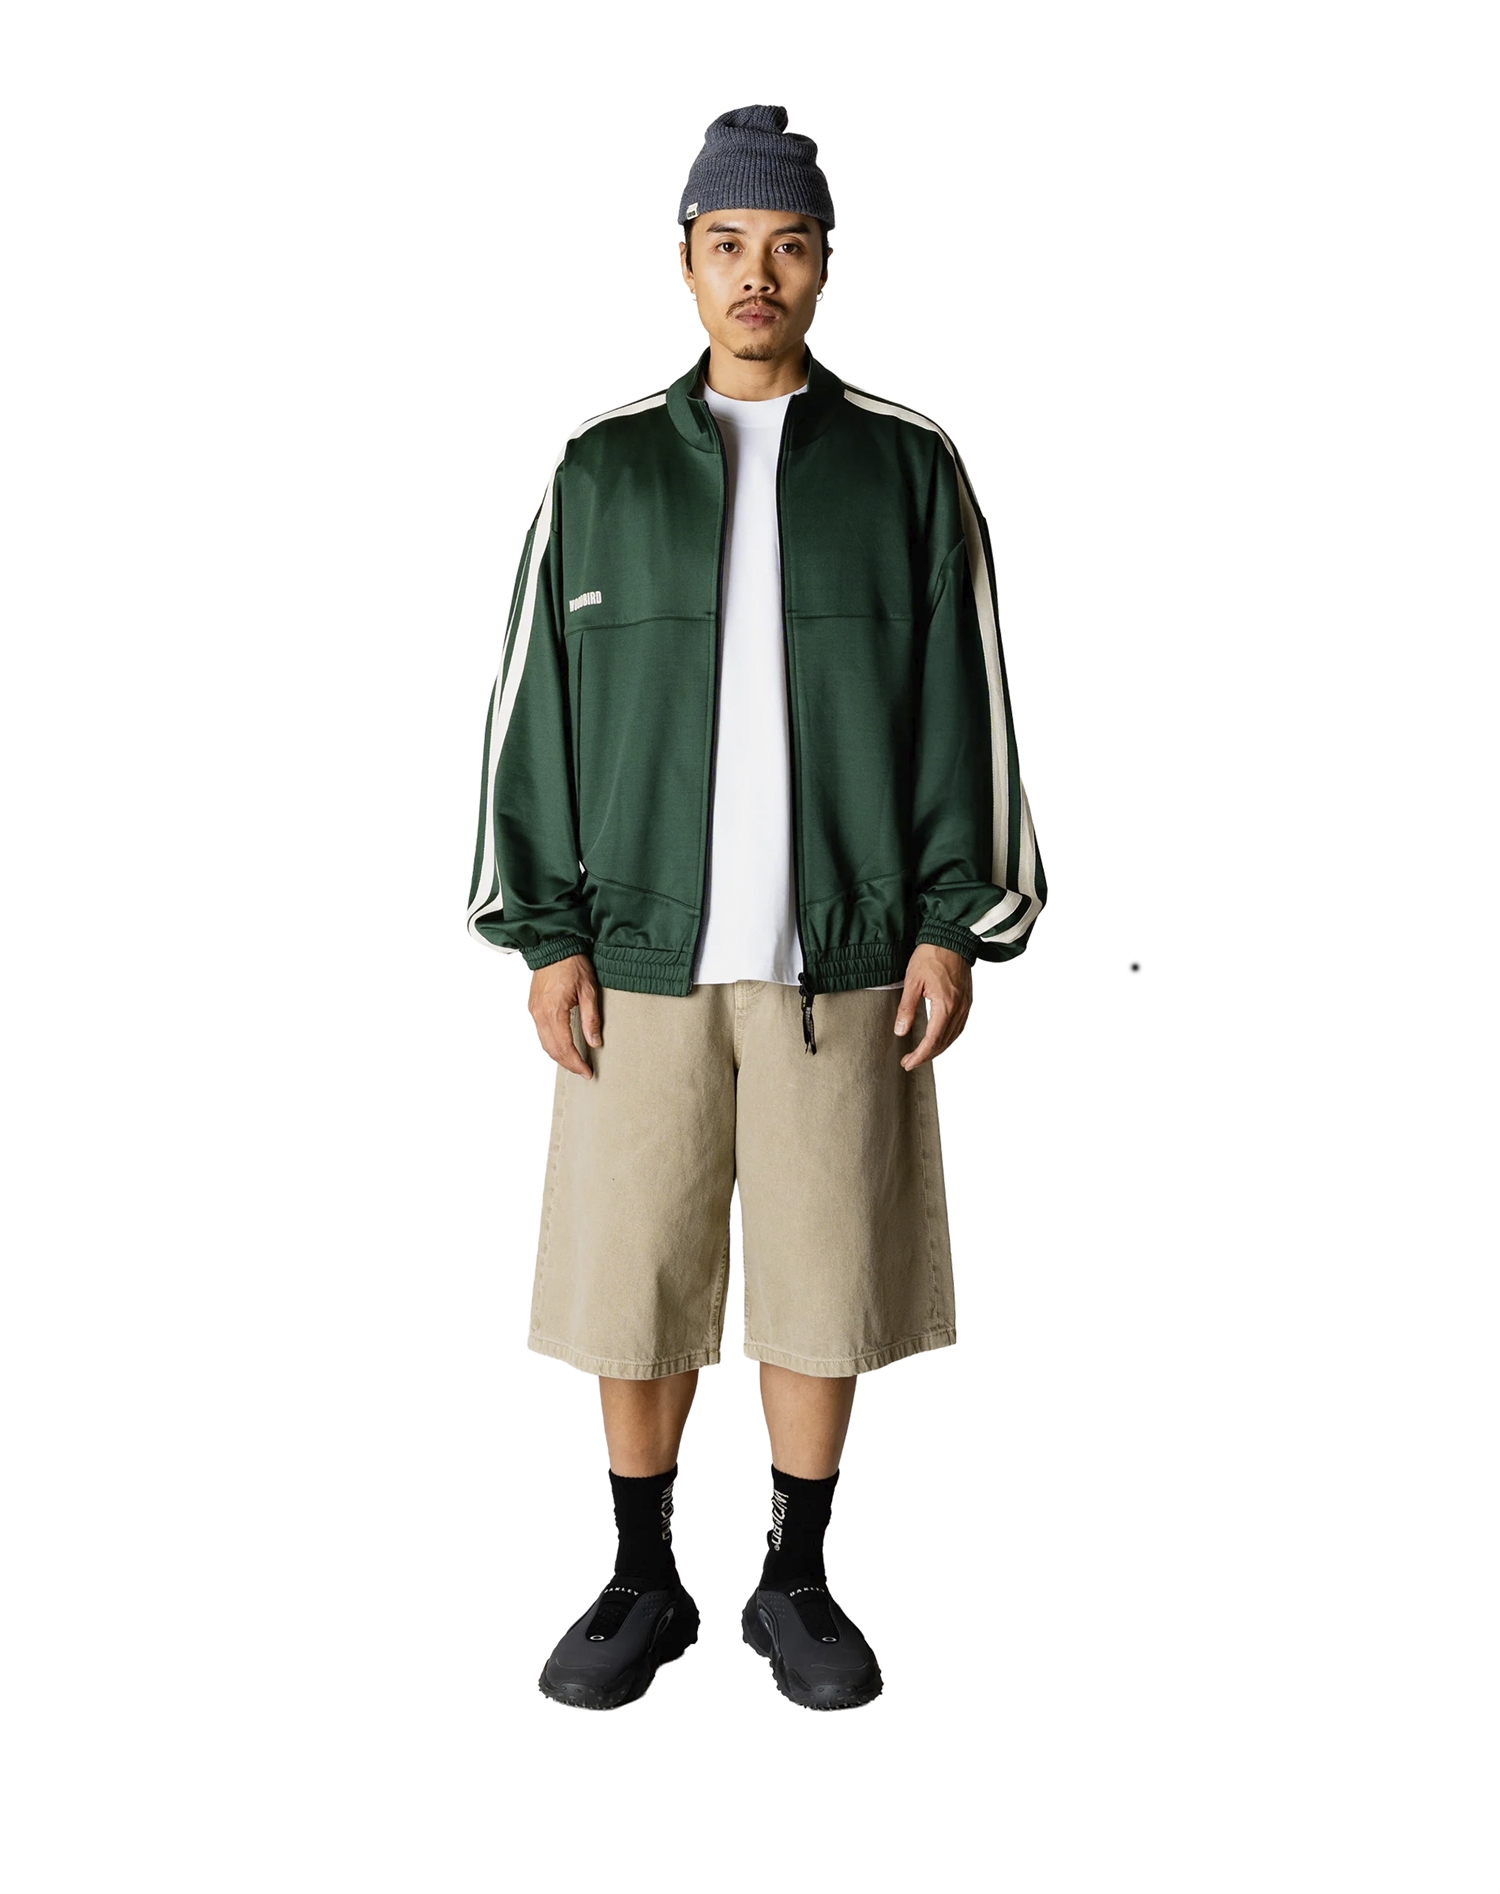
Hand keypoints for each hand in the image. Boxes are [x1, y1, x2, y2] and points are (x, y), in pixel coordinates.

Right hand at [528, 954, 601, 1078]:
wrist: (554, 945)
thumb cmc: (572, 963)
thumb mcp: (589, 990)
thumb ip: (591, 1018)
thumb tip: (594, 1042)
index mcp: (553, 1011)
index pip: (564, 1047)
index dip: (576, 1063)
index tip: (587, 1072)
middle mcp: (540, 1014)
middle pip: (552, 1049)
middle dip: (568, 1063)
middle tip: (583, 1071)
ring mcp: (534, 1010)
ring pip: (544, 1043)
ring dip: (559, 1056)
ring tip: (575, 1062)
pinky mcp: (533, 1006)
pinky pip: (541, 1032)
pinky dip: (552, 1044)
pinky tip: (563, 1046)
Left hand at [894, 944, 971, 1070]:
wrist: (952, 937)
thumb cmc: (931, 955)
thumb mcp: (912, 981)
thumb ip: (907, 1008)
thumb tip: (900, 1031)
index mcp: (945, 1005)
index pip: (932, 1040)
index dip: (919, 1055)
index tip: (907, 1063)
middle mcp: (959, 1009)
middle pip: (944, 1043)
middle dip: (927, 1055)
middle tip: (910, 1061)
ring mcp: (966, 1005)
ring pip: (953, 1037)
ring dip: (938, 1049)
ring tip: (922, 1054)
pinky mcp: (968, 1000)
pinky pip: (959, 1027)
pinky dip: (948, 1038)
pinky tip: (938, 1039)